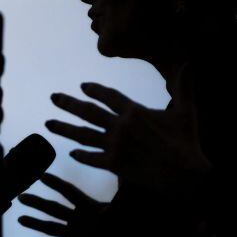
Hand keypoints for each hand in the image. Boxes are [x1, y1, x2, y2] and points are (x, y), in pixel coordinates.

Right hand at [16, 172, 107, 236]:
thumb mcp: (116, 212)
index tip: (42, 175)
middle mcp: (78, 218)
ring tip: (20, 219)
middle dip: (37, 203)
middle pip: (53, 209)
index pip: (69, 192)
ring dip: (36, 224)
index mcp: (88, 206)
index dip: (56, 184)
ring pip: (51, 228)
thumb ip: (110, 211)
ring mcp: (75, 234)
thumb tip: (106, 210)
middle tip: (21, 196)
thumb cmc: (120, 226)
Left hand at [45, 62, 210, 195]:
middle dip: (68, 104)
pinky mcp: (114, 165)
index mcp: (135, 111)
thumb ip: (183, 86)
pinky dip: (81, 155)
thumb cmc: (186, 141)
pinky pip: (92, 158)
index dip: (94, 90)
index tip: (82, 87)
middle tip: (53, 98)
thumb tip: (188, 63)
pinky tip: (71, 152)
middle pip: (88, 112)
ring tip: (48, 124)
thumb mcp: (186, 111)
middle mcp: (120, 126)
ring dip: (65, 128)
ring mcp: (115, 146)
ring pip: (83, 135)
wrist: (185, 174)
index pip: (108, 96)